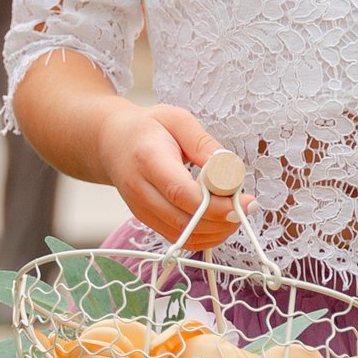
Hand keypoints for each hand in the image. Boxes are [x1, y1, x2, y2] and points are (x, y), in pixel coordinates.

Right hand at [94, 104, 242, 251]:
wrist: (112, 142)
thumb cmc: (147, 128)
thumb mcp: (178, 120)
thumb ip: (204, 143)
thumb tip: (228, 168)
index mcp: (147, 159)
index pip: (180, 192)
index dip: (214, 204)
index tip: (243, 203)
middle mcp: (140, 190)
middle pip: (183, 220)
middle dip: (221, 221)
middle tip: (246, 209)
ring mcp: (140, 209)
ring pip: (182, 235)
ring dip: (215, 232)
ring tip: (236, 213)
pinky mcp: (147, 220)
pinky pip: (178, 238)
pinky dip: (203, 236)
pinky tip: (219, 222)